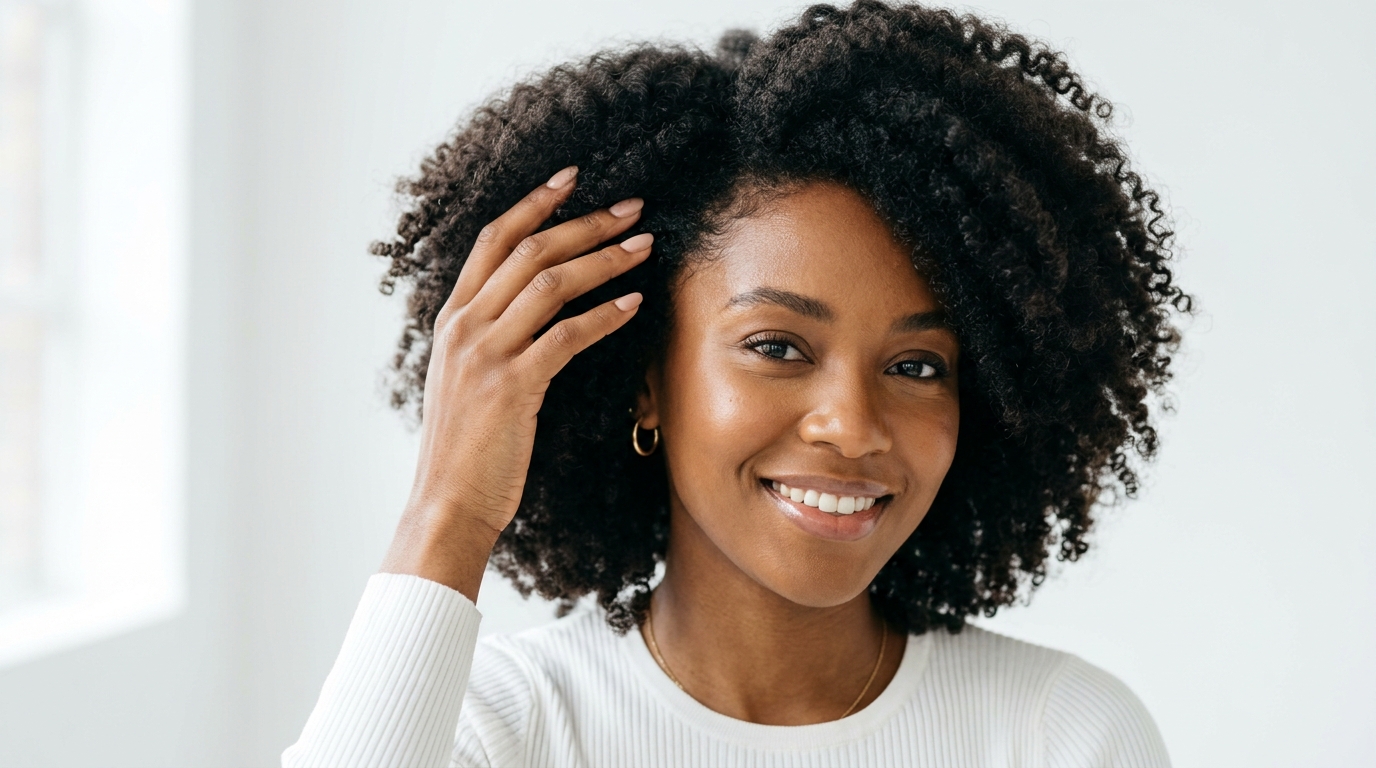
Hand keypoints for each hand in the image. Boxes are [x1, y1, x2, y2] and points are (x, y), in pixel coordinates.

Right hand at [379, 166, 650, 599]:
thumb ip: (489, 341)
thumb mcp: (464, 382)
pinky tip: (634, 303)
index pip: (494, 241)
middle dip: (586, 223)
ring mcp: (485, 354)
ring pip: (551, 283)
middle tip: (632, 207)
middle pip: (530, 251)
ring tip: (645, 245)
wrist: (446, 504)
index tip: (572, 179)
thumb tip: (531, 313)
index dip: (534, 203)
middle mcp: (464, 326)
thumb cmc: (465, 450)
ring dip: (604, 259)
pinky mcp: (512, 385)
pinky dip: (605, 315)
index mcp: (452, 319)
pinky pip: (567, 335)